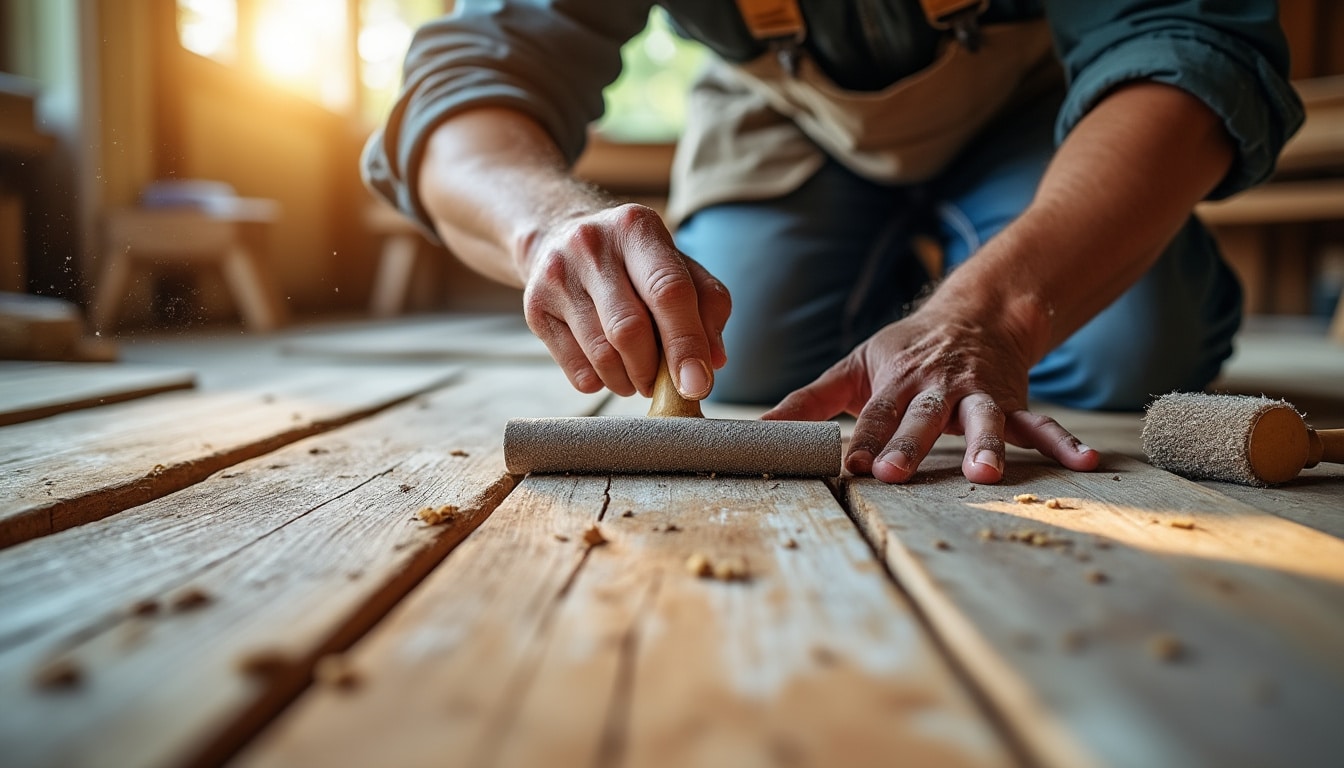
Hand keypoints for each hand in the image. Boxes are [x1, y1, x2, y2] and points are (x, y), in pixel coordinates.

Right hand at [520, 203, 730, 398]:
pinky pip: (576, 369)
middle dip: (653, 370)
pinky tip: (608, 369)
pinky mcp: (534, 306)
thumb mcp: (676, 265)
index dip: (686, 343)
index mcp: (636, 227)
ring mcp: (557, 275)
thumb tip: (713, 361)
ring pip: (602, 355)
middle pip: (629, 329)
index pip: (668, 291)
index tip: (697, 386)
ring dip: (628, 381)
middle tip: (663, 384)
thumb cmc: (634, 261)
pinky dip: (601, 382)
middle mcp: (591, 244)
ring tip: (637, 377)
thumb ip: (707, 305)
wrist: (559, 237)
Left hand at [761, 302, 1098, 483]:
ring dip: (984, 446)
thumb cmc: (906, 350)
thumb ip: (809, 403)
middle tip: (894, 474)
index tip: (849, 467)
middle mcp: (938, 389)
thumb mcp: (854, 369)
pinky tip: (1087, 464)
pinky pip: (1041, 424)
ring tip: (985, 475)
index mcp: (896, 383)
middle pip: (921, 419)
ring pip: (983, 421)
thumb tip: (759, 428)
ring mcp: (979, 396)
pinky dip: (1064, 442)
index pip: (875, 416)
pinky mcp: (1014, 402)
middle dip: (909, 446)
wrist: (976, 314)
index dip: (862, 440)